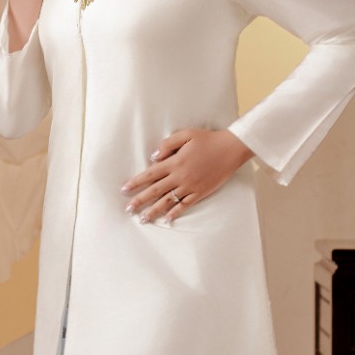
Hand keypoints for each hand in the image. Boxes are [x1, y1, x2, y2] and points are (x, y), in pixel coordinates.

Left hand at [121, 127, 254, 222]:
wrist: (230, 149)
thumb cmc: (207, 139)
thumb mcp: (186, 134)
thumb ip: (167, 144)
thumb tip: (152, 157)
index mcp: (175, 162)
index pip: (150, 174)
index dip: (136, 182)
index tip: (124, 189)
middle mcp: (180, 177)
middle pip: (155, 191)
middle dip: (140, 201)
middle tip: (128, 209)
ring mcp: (190, 186)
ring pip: (168, 201)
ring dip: (154, 211)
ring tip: (143, 219)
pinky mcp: (200, 192)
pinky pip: (185, 205)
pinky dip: (176, 213)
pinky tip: (167, 219)